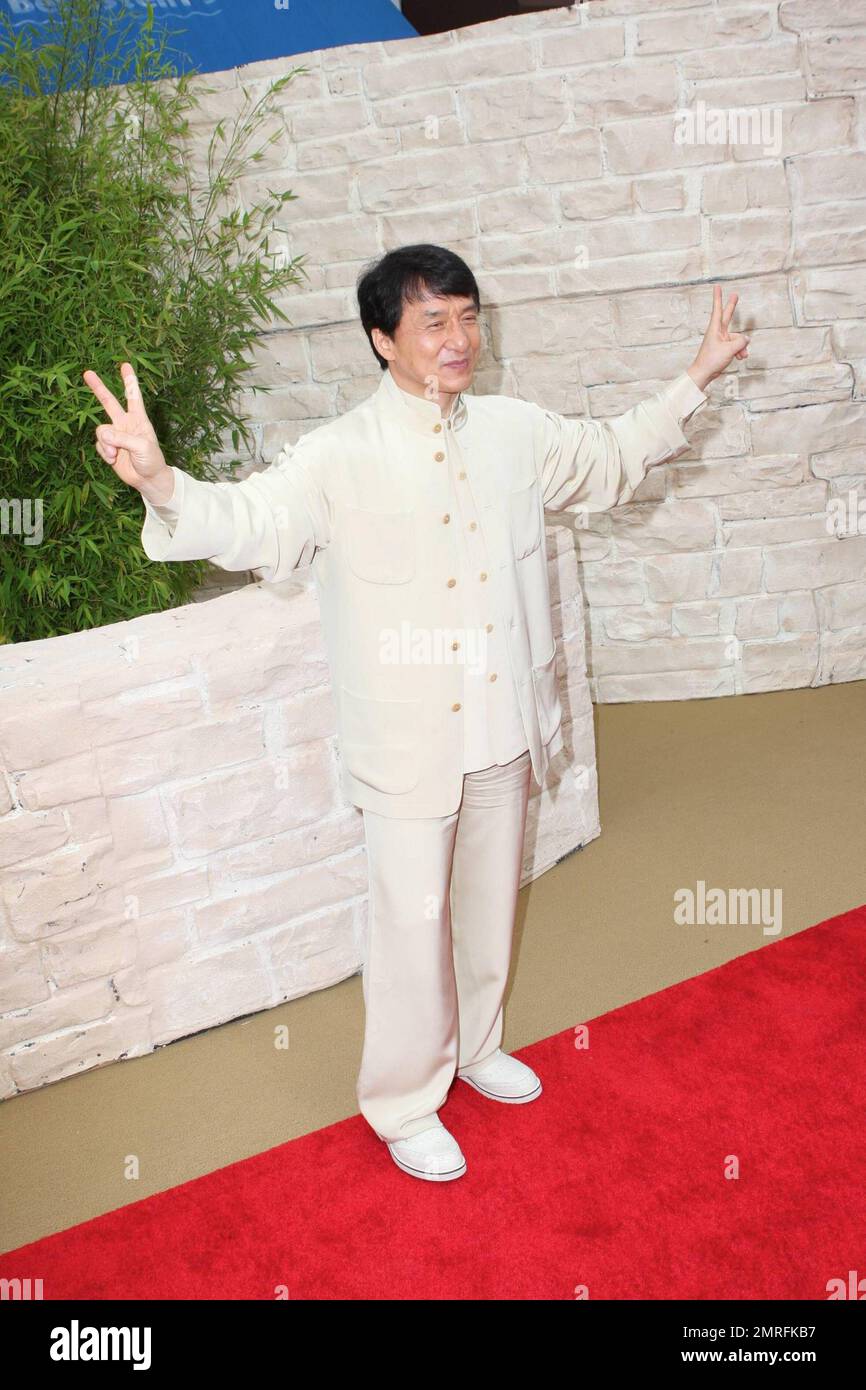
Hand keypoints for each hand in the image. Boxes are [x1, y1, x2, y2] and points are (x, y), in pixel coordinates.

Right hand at [83, 362, 172, 498]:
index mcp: (138, 419)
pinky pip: (99, 444)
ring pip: (100, 430)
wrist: (147, 480)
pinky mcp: (108, 448)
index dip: (129, 381)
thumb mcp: (141, 446)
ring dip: (106, 444)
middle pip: (109, 402)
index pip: (133, 396)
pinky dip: (105, 453)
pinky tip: (114, 460)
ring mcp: (116, 435)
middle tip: (87, 373)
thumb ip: (122, 437)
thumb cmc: (151, 460)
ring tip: (116, 454)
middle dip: (98, 387)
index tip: (125, 365)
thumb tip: (103, 433)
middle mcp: (125, 423)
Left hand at [687, 285, 749, 391]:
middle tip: (735, 295)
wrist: (704, 374)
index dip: (718, 297)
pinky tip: (740, 358)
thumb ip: (741, 342)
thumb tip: (746, 339)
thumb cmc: (711, 360)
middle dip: (732, 306)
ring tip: (741, 355)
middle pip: (727, 316)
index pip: (718, 309)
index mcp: (715, 328)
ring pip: (736, 338)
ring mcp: (721, 340)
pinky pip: (736, 346)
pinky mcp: (723, 348)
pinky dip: (739, 351)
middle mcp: (718, 332)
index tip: (717, 287)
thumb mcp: (729, 349)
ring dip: (741, 347)